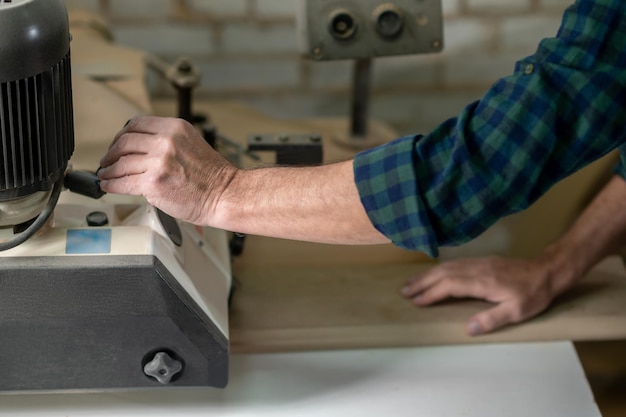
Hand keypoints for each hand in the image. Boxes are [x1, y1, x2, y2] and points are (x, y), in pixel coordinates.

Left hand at [98, 116, 236, 224]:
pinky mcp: (152, 182)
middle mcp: (166, 141)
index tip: (118, 144)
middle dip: (112, 153)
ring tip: (106, 175)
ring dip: (109, 170)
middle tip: (107, 160)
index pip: (137, 124)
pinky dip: (111, 184)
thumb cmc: (213, 177)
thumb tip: (142, 148)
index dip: (122, 134)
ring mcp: (158, 161)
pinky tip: (109, 186)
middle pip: (125, 141)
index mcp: (175, 128)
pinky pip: (122, 182)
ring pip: (121, 163)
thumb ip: (168, 142)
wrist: (225, 195)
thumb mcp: (192, 144)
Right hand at [401, 256, 561, 335]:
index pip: (450, 286)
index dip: (431, 293)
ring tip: (411, 282)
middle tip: (404, 291)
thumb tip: (469, 329)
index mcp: (483, 282)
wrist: (546, 271)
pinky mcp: (480, 261)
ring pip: (446, 266)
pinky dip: (438, 269)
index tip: (416, 302)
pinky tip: (432, 274)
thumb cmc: (533, 294)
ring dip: (427, 274)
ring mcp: (477, 263)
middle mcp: (476, 269)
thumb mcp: (517, 312)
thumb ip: (492, 319)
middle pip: (442, 273)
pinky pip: (453, 263)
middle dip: (422, 282)